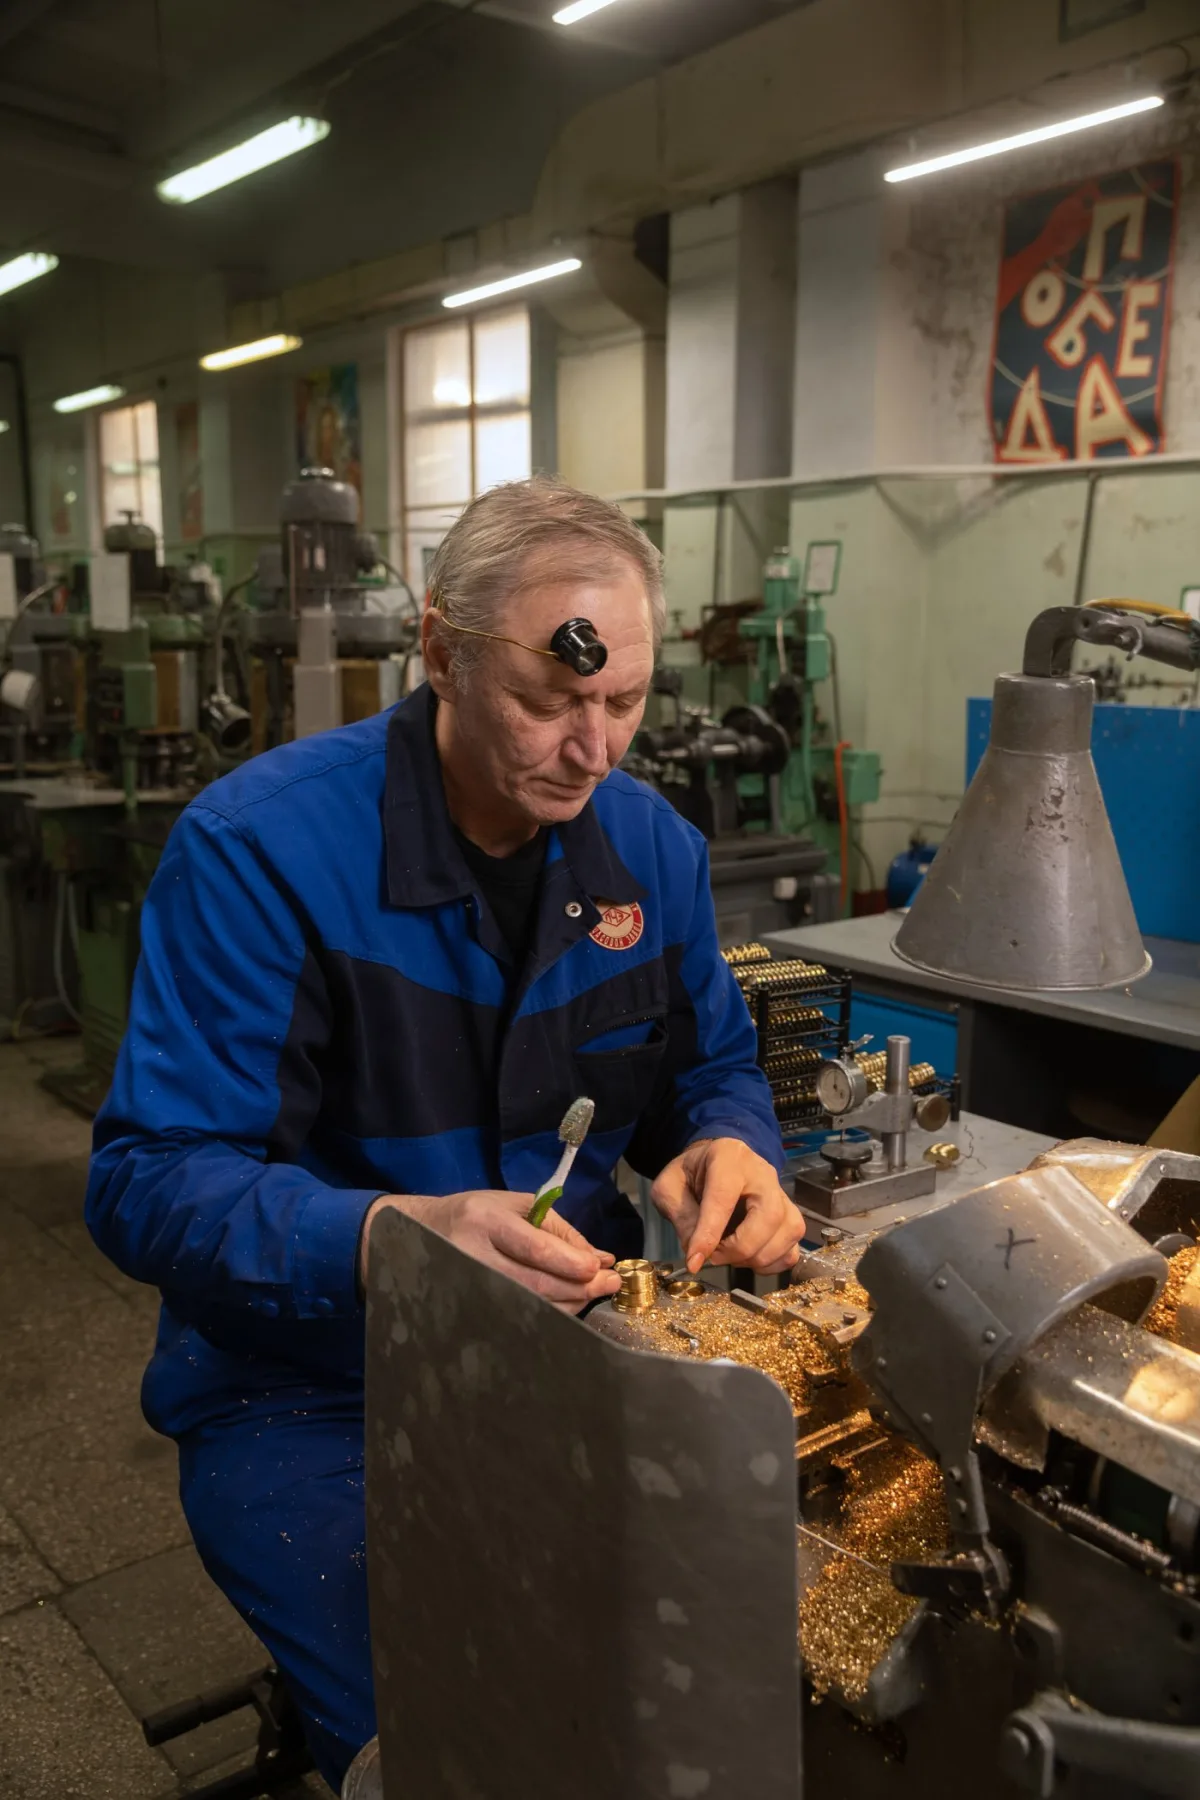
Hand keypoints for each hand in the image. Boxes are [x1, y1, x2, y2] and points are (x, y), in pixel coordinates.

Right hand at [360, 1190, 621, 1314]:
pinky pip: (516, 1317)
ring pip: (529, 1305)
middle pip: (535, 1284)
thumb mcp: (514, 1205)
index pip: (535, 1248)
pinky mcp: (469, 1310)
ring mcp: (469, 1288)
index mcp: (486, 1221)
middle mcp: (474, 1256)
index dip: (571, 1263)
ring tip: (593, 1293)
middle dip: (579, 1287)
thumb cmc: (475, 1214)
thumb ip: (557, 1229)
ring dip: (569, 1303)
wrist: (418, 1234)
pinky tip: (566, 1306)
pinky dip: (548, 1313)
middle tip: (609, 1285)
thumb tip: (599, 1258)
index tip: (600, 1269)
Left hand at [651, 1138, 802, 1276]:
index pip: (723, 1198)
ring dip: (757, 1257)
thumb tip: (697, 1252)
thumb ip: (681, 1216)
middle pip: (768, 1216)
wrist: (715, 1162)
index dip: (709, 1234)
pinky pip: (792, 1247)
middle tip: (715, 1256)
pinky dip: (772, 1263)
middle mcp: (762, 1173)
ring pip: (787, 1232)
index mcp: (727, 1158)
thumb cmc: (691, 1173)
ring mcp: (781, 1194)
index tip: (694, 1261)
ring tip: (731, 1255)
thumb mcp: (669, 1187)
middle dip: (739, 1248)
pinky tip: (749, 1259)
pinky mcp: (789, 1215)